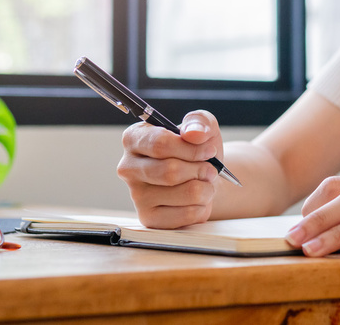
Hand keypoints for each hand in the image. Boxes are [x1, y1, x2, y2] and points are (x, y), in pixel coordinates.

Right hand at [117, 110, 222, 228]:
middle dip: (200, 170)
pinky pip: (186, 215)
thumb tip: (193, 133)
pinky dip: (203, 206)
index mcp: (134, 138)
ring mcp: (136, 195)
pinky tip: (198, 200)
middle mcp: (128, 167)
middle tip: (211, 169)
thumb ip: (199, 121)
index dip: (191, 149)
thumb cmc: (196, 150)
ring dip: (206, 188)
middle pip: (170, 171)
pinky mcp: (149, 218)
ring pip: (184, 193)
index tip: (210, 150)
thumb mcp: (201, 126)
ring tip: (206, 182)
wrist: (202, 178)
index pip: (159, 144)